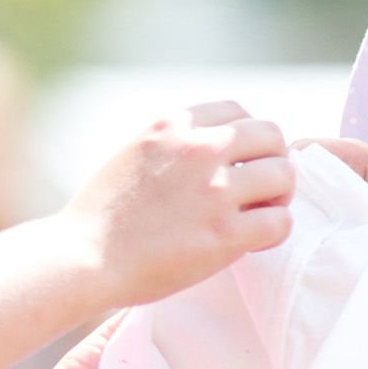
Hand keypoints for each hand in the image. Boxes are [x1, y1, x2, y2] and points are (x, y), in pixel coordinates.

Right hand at [61, 102, 293, 307]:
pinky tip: (254, 241)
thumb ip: (175, 143)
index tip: (240, 162)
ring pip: (284, 176)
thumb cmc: (102, 215)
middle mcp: (199, 148)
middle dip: (272, 161)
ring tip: (259, 215)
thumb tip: (216, 149)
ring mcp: (215, 190)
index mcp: (174, 125)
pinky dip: (275, 231)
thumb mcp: (135, 152)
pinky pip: (280, 222)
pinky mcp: (225, 234)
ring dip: (278, 196)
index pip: (239, 111)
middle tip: (260, 189)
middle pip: (271, 136)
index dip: (247, 139)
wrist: (83, 257)